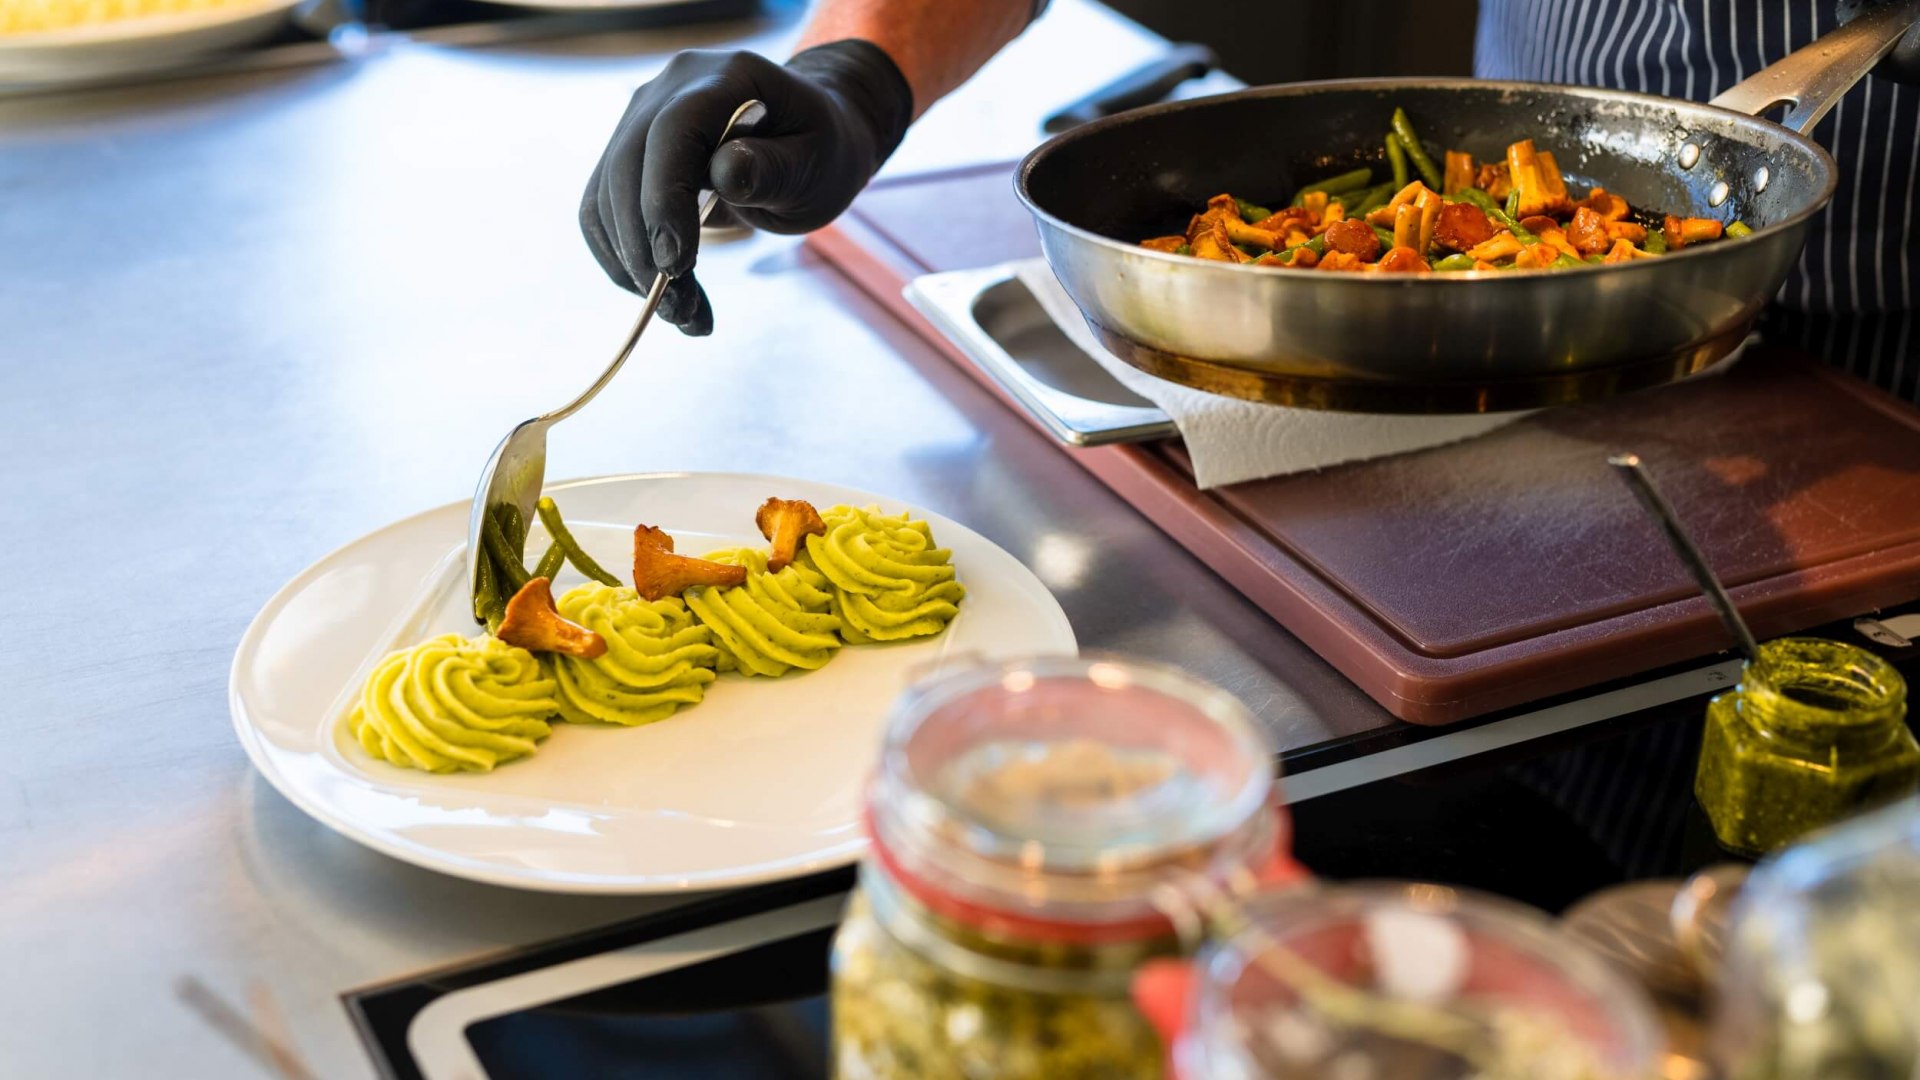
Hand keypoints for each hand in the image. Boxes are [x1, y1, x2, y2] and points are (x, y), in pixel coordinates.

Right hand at [579, 41, 913, 334]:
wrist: (807, 137)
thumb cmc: (821, 149)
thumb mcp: (818, 163)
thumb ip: (773, 168)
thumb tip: (724, 175)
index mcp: (723, 80)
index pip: (671, 134)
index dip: (663, 200)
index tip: (674, 266)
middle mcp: (668, 90)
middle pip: (625, 167)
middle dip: (643, 249)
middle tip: (679, 313)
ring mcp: (641, 119)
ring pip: (605, 196)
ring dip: (631, 265)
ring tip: (682, 316)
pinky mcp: (629, 155)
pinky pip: (604, 209)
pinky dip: (624, 259)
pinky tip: (663, 296)